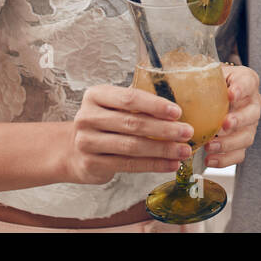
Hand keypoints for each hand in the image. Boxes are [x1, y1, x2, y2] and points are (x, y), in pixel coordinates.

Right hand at [64, 84, 194, 184]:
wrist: (74, 150)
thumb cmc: (104, 123)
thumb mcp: (114, 105)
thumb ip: (139, 104)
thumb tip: (177, 111)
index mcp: (96, 95)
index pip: (129, 98)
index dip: (155, 105)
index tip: (177, 112)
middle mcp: (87, 117)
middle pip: (132, 123)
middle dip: (164, 129)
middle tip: (187, 132)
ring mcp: (87, 142)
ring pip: (132, 146)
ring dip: (162, 149)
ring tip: (183, 151)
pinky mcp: (91, 164)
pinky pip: (128, 165)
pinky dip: (153, 165)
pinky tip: (170, 164)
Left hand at [204, 65, 260, 167]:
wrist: (213, 96)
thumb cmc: (209, 83)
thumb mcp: (205, 72)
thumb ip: (194, 72)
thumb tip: (168, 70)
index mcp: (245, 81)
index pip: (248, 82)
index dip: (241, 89)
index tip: (230, 94)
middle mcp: (252, 103)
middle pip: (252, 113)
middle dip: (238, 120)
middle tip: (223, 125)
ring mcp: (249, 124)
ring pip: (247, 136)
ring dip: (229, 143)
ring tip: (210, 146)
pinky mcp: (242, 142)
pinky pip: (239, 154)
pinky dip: (225, 159)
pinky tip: (209, 160)